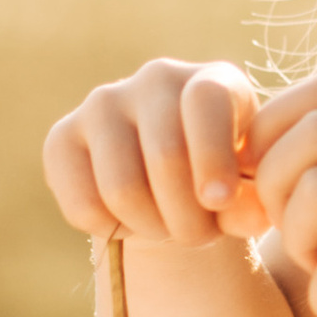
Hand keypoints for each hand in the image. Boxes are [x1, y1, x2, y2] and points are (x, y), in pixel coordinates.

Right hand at [42, 61, 271, 247]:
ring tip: (169, 230)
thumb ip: (251, 203)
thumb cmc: (218, 182)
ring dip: (152, 228)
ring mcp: (103, 103)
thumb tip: (253, 215)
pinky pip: (83, 204)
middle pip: (165, 155)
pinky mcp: (62, 138)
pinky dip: (112, 229)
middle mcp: (156, 79)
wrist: (167, 186)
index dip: (212, 157)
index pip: (205, 102)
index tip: (218, 202)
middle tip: (199, 237)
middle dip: (188, 216)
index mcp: (212, 79)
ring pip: (122, 187)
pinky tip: (130, 221)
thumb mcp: (245, 191)